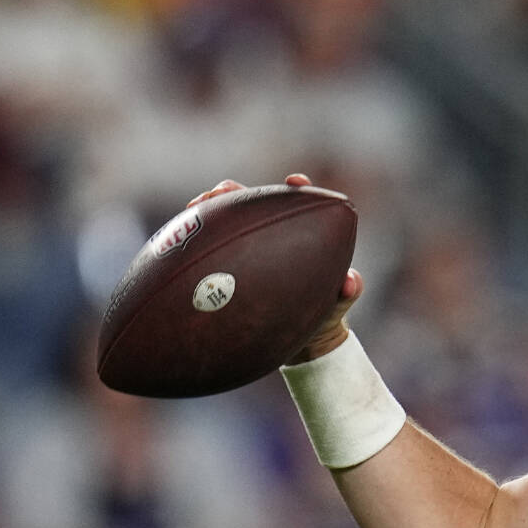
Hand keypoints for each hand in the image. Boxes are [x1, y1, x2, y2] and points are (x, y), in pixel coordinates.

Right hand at [185, 173, 361, 361]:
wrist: (299, 345)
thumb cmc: (322, 319)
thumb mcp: (336, 308)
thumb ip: (347, 293)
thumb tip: (351, 281)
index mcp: (298, 237)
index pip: (296, 205)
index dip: (296, 189)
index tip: (296, 182)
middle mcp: (267, 238)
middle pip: (249, 205)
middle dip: (233, 192)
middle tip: (222, 191)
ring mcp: (242, 251)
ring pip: (221, 223)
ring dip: (206, 211)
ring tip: (194, 208)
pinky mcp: (221, 268)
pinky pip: (205, 252)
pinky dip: (193, 243)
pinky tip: (176, 244)